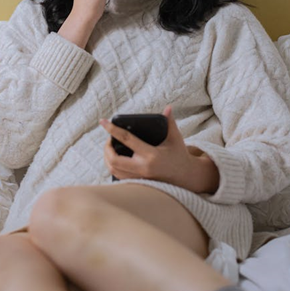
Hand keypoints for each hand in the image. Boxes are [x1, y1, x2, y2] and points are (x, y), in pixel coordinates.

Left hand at [100, 106, 219, 192]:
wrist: (186, 177)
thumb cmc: (179, 155)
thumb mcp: (175, 138)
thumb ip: (170, 122)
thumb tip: (168, 107)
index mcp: (151, 155)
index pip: (127, 139)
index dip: (113, 129)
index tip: (103, 121)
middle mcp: (143, 168)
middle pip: (114, 160)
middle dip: (106, 148)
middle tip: (108, 140)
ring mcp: (139, 178)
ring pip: (113, 170)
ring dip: (107, 158)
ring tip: (110, 148)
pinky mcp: (138, 183)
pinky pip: (118, 177)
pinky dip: (113, 167)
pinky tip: (114, 159)